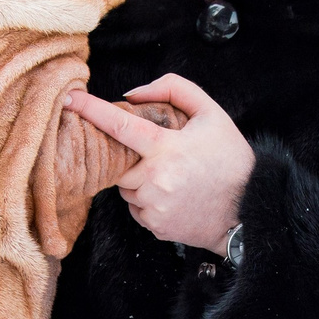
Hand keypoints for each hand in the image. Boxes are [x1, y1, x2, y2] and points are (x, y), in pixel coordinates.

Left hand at [66, 75, 253, 252]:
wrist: (249, 209)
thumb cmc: (231, 159)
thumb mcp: (212, 113)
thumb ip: (173, 90)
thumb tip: (131, 95)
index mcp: (167, 148)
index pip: (120, 125)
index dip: (91, 110)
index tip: (69, 99)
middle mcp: (156, 180)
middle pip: (117, 162)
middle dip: (130, 156)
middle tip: (157, 154)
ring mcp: (154, 207)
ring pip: (125, 188)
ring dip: (138, 179)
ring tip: (171, 177)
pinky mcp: (156, 227)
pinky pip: (136, 209)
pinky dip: (146, 201)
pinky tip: (172, 196)